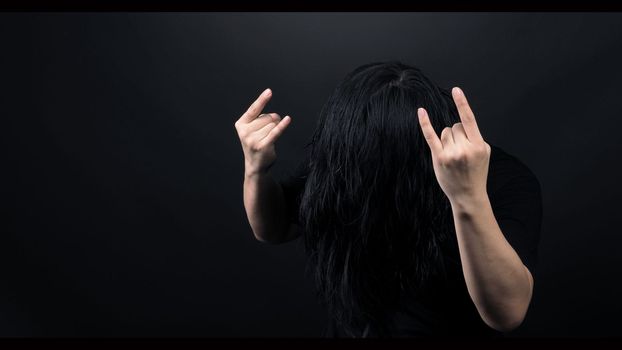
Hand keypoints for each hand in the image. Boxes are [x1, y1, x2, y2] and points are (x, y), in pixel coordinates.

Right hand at [234, 88, 291, 176]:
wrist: (256, 165)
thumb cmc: (256, 144)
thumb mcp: (252, 130)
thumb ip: (260, 119)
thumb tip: (276, 116)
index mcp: (241, 124)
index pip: (254, 109)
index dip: (262, 100)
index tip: (269, 91)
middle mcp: (245, 132)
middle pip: (267, 117)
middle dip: (272, 122)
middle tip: (267, 133)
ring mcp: (253, 139)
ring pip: (272, 125)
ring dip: (274, 129)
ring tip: (268, 139)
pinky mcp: (263, 145)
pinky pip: (276, 132)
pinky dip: (282, 125)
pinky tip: (288, 119)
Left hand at [417, 87, 490, 203]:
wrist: (468, 195)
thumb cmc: (476, 172)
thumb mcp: (484, 153)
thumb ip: (475, 137)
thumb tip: (461, 123)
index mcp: (479, 145)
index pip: (469, 119)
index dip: (462, 103)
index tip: (455, 90)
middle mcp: (464, 148)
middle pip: (455, 126)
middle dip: (458, 135)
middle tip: (461, 151)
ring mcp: (450, 153)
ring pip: (445, 131)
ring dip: (448, 139)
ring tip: (454, 155)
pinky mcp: (439, 158)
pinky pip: (430, 136)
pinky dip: (425, 123)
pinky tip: (421, 112)